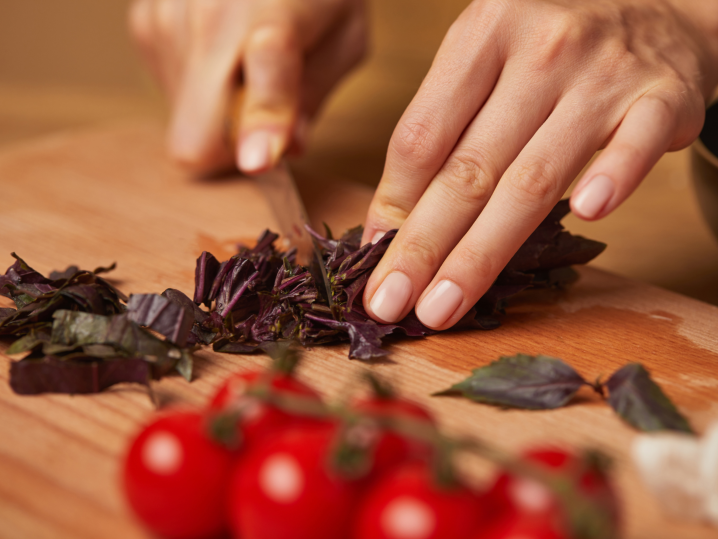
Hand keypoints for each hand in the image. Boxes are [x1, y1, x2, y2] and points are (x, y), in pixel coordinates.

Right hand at [129, 0, 366, 173]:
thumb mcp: (345, 39)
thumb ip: (313, 94)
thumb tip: (285, 148)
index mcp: (274, 13)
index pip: (266, 73)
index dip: (260, 123)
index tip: (257, 160)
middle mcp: (208, 15)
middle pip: (196, 137)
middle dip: (230, 150)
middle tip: (264, 126)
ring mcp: (166, 19)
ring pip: (185, 122)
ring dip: (219, 114)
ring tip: (246, 65)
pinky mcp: (145, 23)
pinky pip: (171, 94)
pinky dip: (200, 90)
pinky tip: (221, 52)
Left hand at [361, 0, 717, 329]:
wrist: (654, 7)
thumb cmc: (550, 50)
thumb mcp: (487, 64)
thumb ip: (443, 132)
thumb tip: (388, 224)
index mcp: (482, 34)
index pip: (424, 137)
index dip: (392, 205)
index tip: (372, 261)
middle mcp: (540, 49)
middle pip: (468, 169)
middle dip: (423, 247)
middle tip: (390, 303)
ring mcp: (602, 74)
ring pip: (533, 179)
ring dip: (483, 253)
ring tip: (443, 306)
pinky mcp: (661, 96)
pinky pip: (635, 146)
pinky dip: (613, 178)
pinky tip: (587, 216)